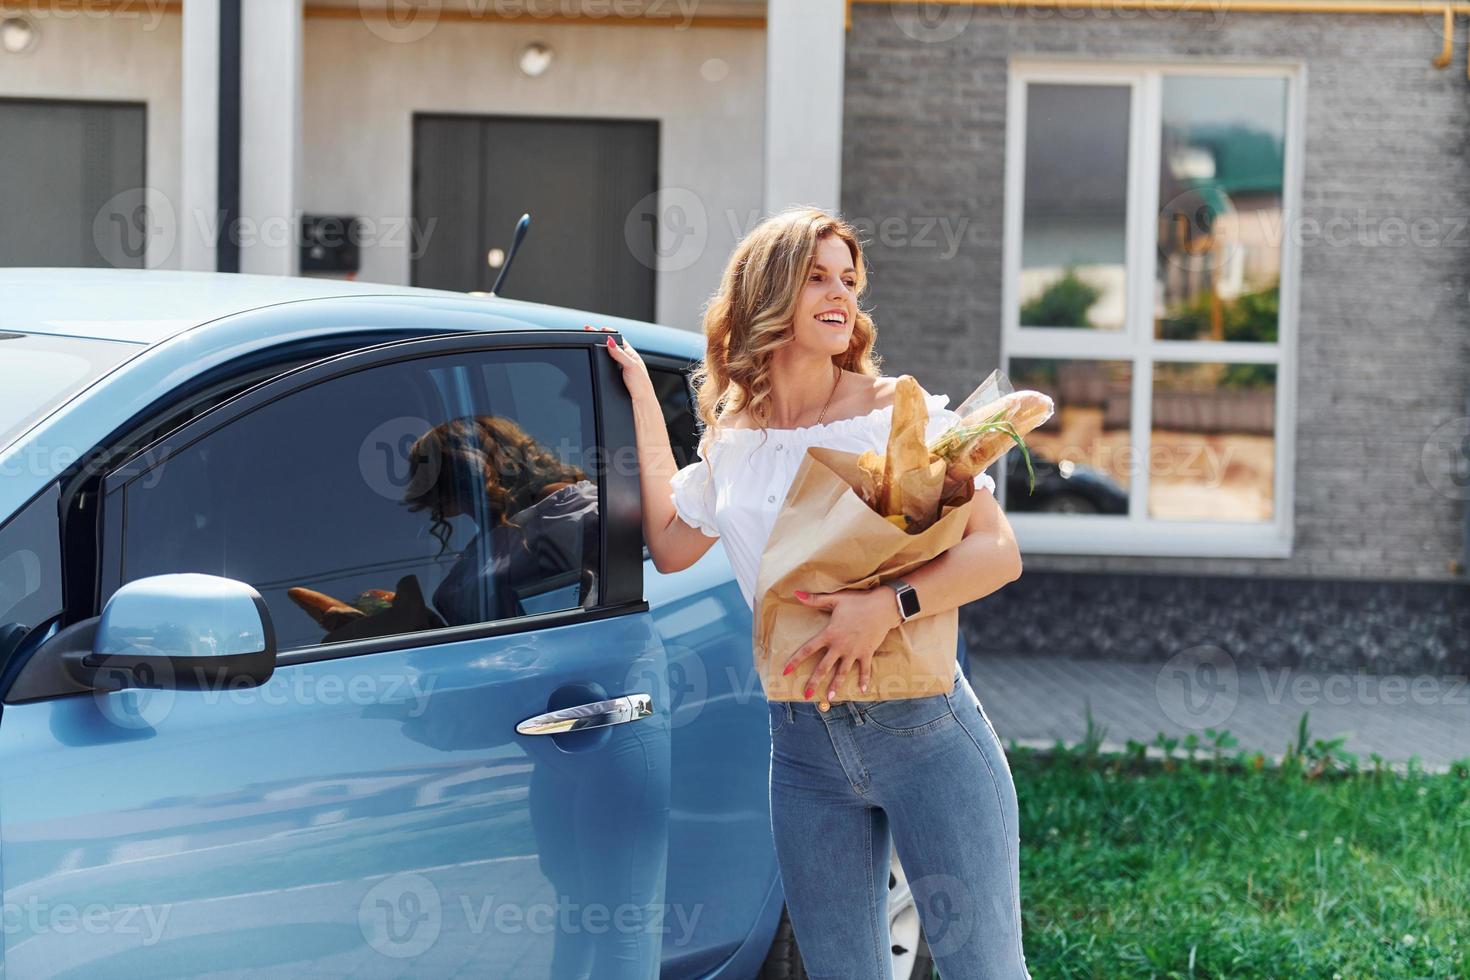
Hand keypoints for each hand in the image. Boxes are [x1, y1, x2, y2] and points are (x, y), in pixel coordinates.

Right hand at [586, 324, 655, 403]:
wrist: (640, 403)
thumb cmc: (641, 385)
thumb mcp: (631, 366)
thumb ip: (620, 354)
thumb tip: (610, 342)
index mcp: (631, 354)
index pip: (618, 339)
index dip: (608, 332)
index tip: (598, 329)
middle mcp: (625, 360)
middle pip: (611, 346)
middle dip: (600, 339)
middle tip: (589, 331)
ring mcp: (619, 369)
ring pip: (607, 356)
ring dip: (599, 350)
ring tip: (591, 342)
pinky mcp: (615, 377)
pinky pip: (605, 366)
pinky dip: (600, 362)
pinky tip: (595, 359)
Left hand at [780, 586, 900, 706]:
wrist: (882, 607)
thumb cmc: (858, 601)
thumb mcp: (835, 599)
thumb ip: (814, 599)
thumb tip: (795, 593)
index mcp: (829, 634)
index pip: (808, 649)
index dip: (795, 661)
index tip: (785, 671)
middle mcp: (840, 646)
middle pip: (823, 667)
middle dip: (814, 682)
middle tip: (806, 695)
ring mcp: (854, 651)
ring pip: (842, 672)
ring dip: (836, 685)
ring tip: (830, 697)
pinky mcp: (867, 653)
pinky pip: (865, 669)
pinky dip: (864, 680)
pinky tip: (862, 691)